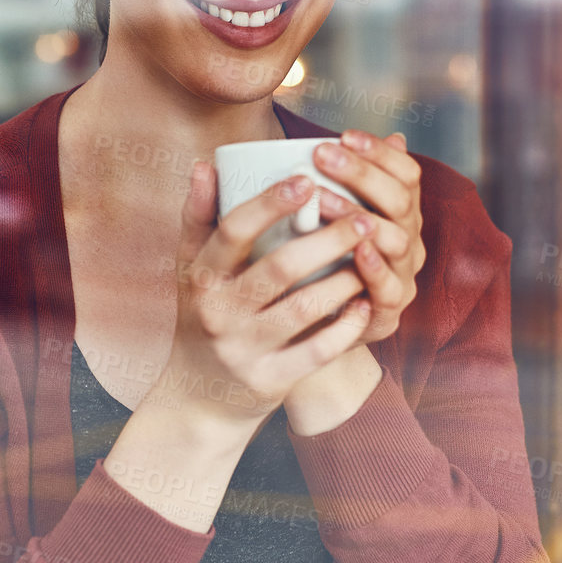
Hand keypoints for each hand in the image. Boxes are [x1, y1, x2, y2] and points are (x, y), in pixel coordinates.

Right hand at [154, 160, 376, 428]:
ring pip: (304, 309)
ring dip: (344, 280)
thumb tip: (206, 164)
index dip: (270, 203)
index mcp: (201, 277)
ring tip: (370, 255)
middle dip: (326, 239)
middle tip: (363, 217)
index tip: (306, 179)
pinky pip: (317, 351)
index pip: (233, 231)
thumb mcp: (190, 271)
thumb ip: (199, 218)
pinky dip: (345, 326)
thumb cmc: (202, 318)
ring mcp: (245, 349)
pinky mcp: (271, 380)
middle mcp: (218, 313)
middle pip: (279, 268)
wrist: (197, 398)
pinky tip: (364, 303)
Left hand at [308, 129, 425, 347]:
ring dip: (358, 216)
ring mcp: (403, 274)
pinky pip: (389, 287)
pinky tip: (356, 250)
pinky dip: (375, 268)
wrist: (322, 326)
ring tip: (323, 200)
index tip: (344, 135)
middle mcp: (408, 239)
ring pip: (395, 239)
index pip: (405, 173)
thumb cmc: (323, 260)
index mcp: (400, 213)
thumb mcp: (327, 217)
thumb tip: (321, 141)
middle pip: (399, 199)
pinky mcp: (389, 310)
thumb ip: (333, 182)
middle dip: (362, 173)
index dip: (379, 153)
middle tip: (322, 155)